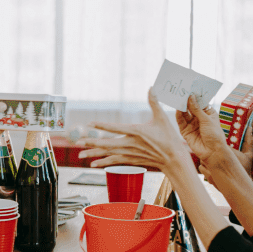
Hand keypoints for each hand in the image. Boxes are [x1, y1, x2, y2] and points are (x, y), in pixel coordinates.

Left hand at [77, 90, 193, 173]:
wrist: (174, 158)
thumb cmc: (168, 137)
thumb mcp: (162, 118)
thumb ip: (154, 102)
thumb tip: (151, 87)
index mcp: (137, 132)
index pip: (116, 128)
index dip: (102, 125)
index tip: (90, 123)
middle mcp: (131, 143)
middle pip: (108, 143)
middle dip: (92, 142)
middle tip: (78, 142)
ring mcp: (130, 153)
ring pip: (108, 153)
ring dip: (94, 153)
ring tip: (80, 154)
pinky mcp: (131, 159)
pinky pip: (114, 161)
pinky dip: (103, 163)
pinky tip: (93, 164)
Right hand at [173, 94, 228, 163]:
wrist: (212, 152)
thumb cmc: (215, 135)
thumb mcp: (207, 119)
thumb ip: (196, 109)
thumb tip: (190, 96)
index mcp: (208, 113)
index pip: (200, 102)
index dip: (195, 95)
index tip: (189, 87)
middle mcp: (199, 118)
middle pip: (190, 107)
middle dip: (186, 100)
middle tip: (181, 91)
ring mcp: (191, 124)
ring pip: (184, 113)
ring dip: (182, 107)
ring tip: (178, 99)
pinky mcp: (185, 131)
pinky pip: (180, 122)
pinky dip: (178, 115)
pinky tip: (178, 109)